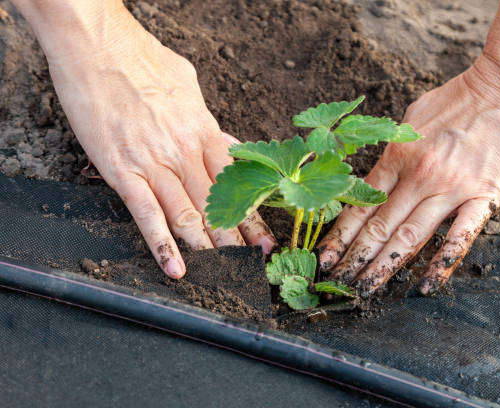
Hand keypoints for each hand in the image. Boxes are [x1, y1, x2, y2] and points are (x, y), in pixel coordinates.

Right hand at [41, 7, 275, 278]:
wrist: (96, 44)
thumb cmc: (141, 58)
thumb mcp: (188, 85)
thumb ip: (208, 120)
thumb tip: (227, 140)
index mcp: (203, 130)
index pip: (236, 181)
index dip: (254, 212)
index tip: (267, 235)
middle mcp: (184, 150)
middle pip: (218, 203)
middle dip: (240, 237)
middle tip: (258, 263)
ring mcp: (153, 162)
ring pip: (188, 214)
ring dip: (209, 247)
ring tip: (227, 273)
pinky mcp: (122, 170)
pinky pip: (146, 214)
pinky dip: (162, 245)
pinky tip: (175, 267)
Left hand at [317, 54, 499, 295]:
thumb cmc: (460, 97)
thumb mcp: (412, 116)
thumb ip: (394, 150)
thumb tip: (378, 176)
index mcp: (398, 154)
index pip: (361, 204)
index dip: (340, 235)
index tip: (324, 257)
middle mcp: (419, 176)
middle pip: (379, 226)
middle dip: (354, 258)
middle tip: (337, 283)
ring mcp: (450, 188)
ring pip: (410, 236)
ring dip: (385, 266)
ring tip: (366, 290)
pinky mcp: (483, 195)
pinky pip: (459, 236)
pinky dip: (441, 264)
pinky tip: (425, 286)